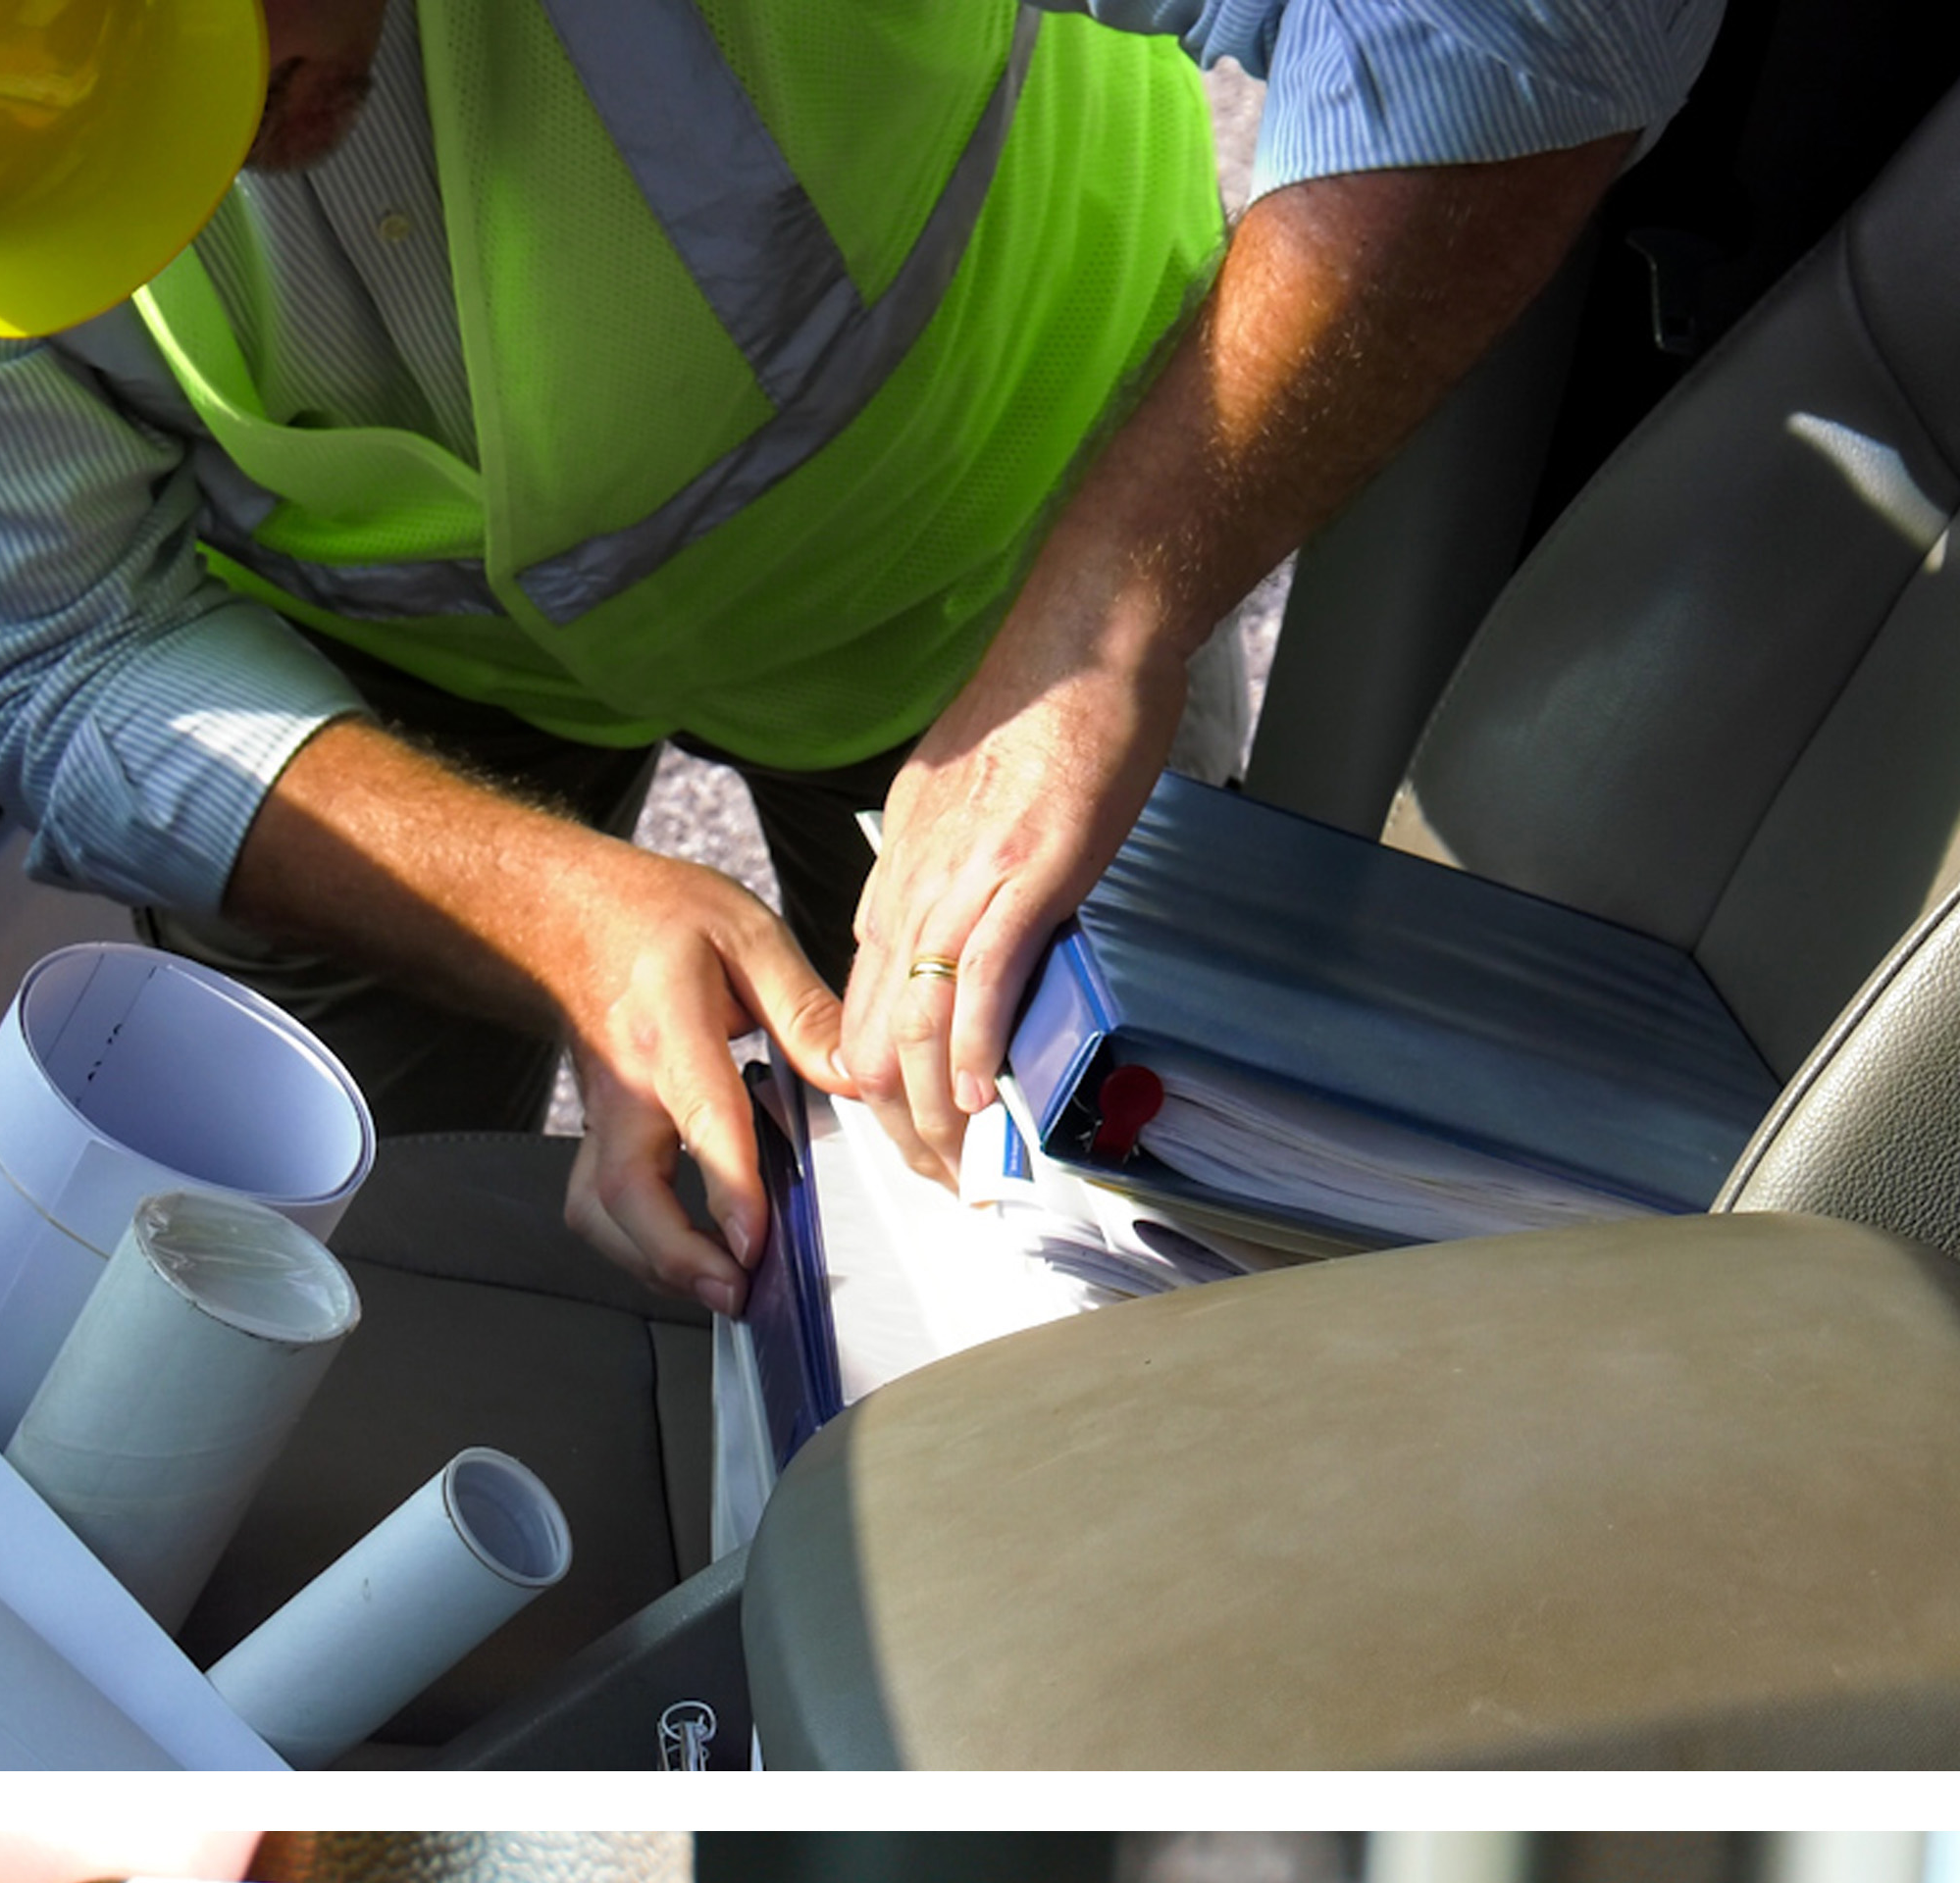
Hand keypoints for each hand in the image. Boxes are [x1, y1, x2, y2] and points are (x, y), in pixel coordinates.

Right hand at [228, 720, 850, 1314]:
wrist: (569, 915)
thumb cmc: (661, 919)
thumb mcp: (747, 934)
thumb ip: (805, 1009)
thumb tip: (856, 1076)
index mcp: (669, 1026)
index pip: (699, 1119)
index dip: (726, 1187)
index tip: (754, 1241)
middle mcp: (625, 1083)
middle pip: (623, 1190)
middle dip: (675, 1255)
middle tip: (735, 1291)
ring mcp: (601, 1117)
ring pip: (600, 1211)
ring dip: (654, 1263)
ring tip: (720, 1287)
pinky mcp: (598, 1137)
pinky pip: (602, 1209)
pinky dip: (639, 1250)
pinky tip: (690, 1260)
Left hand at [840, 139, 1652, 1181]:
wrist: (1093, 628)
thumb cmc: (1055, 702)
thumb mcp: (976, 795)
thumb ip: (958, 869)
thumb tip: (968, 932)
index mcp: (901, 864)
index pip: (866, 997)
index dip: (879, 1078)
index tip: (904, 1132)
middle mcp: (913, 875)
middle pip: (880, 1025)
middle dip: (899, 1120)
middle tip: (932, 1178)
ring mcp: (965, 874)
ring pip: (922, 1018)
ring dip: (937, 1108)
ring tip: (957, 1165)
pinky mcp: (1021, 869)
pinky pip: (982, 979)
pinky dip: (979, 1048)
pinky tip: (984, 1101)